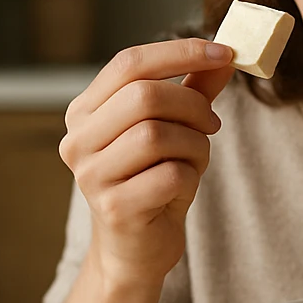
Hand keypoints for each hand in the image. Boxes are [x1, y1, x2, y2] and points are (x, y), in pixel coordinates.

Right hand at [59, 38, 235, 282]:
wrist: (136, 250)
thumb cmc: (152, 182)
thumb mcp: (173, 130)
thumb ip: (193, 91)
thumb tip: (224, 56)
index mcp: (84, 112)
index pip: (129, 63)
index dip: (179, 52)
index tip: (223, 52)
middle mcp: (78, 140)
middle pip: (144, 96)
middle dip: (192, 105)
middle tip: (212, 123)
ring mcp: (92, 176)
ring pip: (157, 135)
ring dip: (194, 144)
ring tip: (195, 158)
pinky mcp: (115, 209)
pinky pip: (170, 175)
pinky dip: (191, 176)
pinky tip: (182, 187)